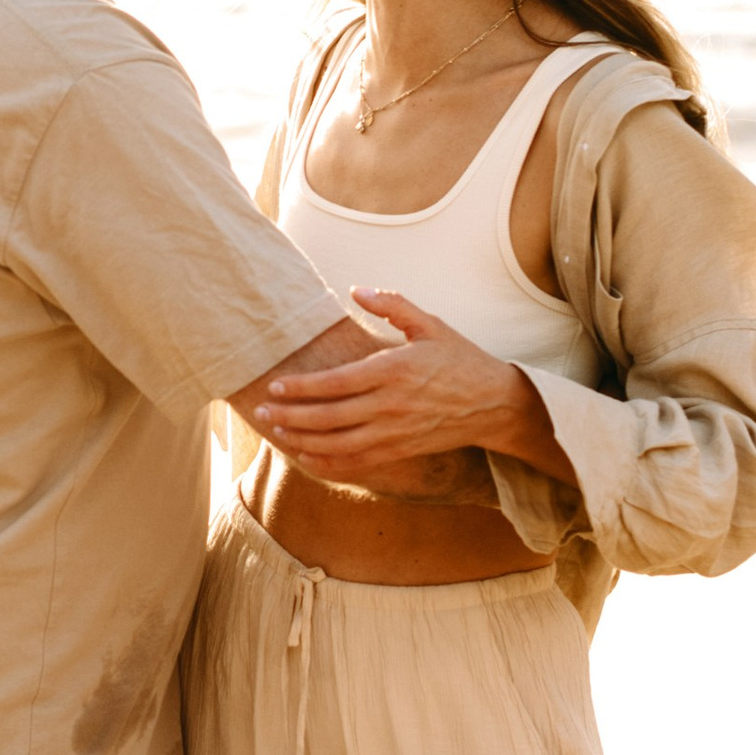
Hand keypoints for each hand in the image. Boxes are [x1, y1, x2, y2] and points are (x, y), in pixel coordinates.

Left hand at [249, 289, 542, 494]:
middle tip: (261, 410)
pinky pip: (357, 463)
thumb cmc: (460, 359)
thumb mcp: (430, 324)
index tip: (276, 384)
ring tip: (277, 432)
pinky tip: (307, 457)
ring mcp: (395, 433)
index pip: (337, 382)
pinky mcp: (400, 451)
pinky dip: (328, 464)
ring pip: (338, 444)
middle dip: (291, 415)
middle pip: (330, 416)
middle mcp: (391, 405)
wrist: (494, 404)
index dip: (303, 386)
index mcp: (394, 370)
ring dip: (303, 440)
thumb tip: (357, 290)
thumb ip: (393, 305)